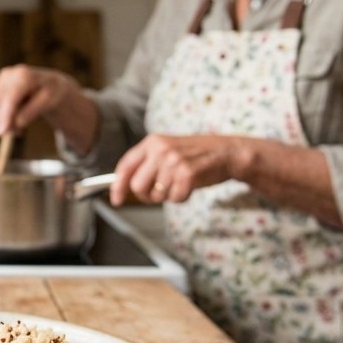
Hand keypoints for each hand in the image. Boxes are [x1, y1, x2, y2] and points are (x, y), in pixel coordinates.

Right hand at [0, 65, 80, 137]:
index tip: (2, 132)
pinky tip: (16, 118)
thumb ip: (32, 112)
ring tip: (21, 126)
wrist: (48, 83)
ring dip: (5, 122)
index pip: (10, 98)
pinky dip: (3, 118)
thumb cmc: (51, 92)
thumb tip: (17, 122)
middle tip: (20, 133)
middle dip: (8, 123)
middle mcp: (7, 75)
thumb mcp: (49, 102)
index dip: (5, 115)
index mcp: (23, 75)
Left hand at [109, 133, 239, 204]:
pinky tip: (190, 186)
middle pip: (137, 186)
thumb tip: (124, 186)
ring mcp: (174, 161)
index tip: (116, 200)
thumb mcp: (167, 150)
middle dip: (146, 196)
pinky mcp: (188, 174)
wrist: (226, 152)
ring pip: (156, 195)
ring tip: (179, 183)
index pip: (125, 166)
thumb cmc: (195, 154)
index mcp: (152, 142)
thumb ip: (146, 164)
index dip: (118, 186)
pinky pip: (174, 199)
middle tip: (159, 192)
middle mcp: (160, 150)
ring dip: (167, 196)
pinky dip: (182, 197)